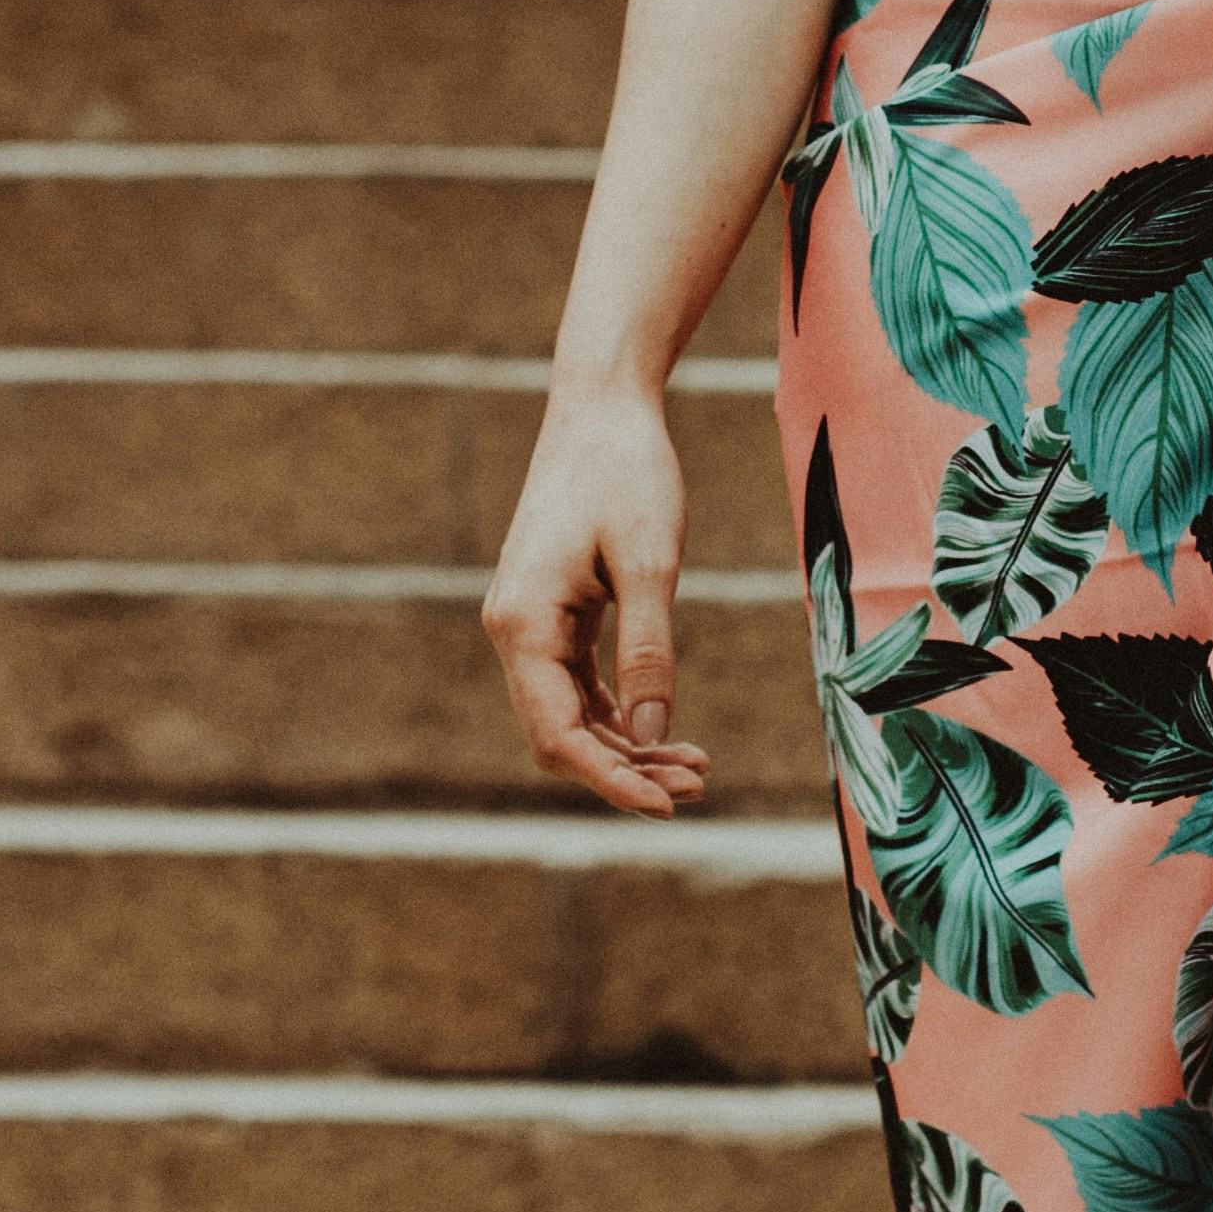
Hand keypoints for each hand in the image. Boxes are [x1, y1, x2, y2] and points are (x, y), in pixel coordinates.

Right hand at [483, 378, 710, 816]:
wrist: (603, 406)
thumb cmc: (627, 472)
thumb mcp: (650, 563)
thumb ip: (649, 650)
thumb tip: (652, 729)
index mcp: (522, 624)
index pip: (557, 735)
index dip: (611, 779)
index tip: (668, 806)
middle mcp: (512, 630)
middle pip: (559, 736)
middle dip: (625, 769)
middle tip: (700, 785)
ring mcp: (528, 622)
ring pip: (570, 714)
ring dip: (627, 745)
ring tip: (697, 766)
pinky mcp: (551, 611)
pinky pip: (577, 684)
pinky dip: (619, 712)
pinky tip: (667, 727)